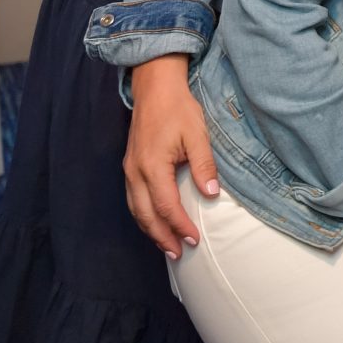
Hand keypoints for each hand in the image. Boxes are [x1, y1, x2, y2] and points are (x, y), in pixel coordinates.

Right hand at [123, 55, 218, 259]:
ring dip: (152, 230)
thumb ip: (203, 165)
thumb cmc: (178, 109)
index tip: (195, 240)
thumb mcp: (197, 134)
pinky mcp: (130, 166)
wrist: (155, 89)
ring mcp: (130, 170)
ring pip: (137, 210)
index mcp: (152, 166)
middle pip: (147, 215)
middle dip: (163, 237)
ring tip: (168, 246)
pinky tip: (156, 222)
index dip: (180, 226)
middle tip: (180, 254)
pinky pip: (134, 199)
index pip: (167, 206)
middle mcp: (135, 172)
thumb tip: (212, 194)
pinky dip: (145, 215)